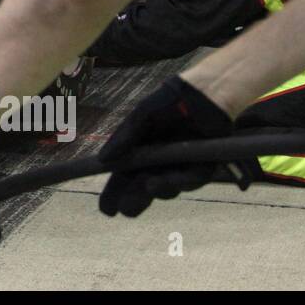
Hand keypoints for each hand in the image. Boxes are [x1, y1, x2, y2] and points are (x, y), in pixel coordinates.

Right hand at [99, 75, 254, 217]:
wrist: (201, 93)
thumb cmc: (168, 102)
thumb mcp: (140, 118)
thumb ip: (123, 139)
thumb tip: (102, 161)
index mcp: (139, 152)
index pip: (123, 178)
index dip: (114, 194)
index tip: (107, 210)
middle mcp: (158, 163)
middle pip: (143, 190)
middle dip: (135, 202)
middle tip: (127, 209)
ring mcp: (180, 167)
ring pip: (168, 189)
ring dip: (159, 189)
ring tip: (150, 186)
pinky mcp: (202, 166)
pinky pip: (192, 180)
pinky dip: (182, 180)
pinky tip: (175, 178)